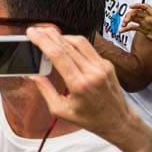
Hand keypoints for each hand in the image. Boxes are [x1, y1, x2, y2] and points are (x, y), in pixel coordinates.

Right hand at [26, 27, 151, 151]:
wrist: (119, 122)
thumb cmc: (91, 119)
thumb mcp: (61, 110)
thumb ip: (45, 90)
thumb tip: (32, 74)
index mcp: (80, 85)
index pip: (58, 55)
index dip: (42, 41)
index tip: (32, 33)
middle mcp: (93, 73)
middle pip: (67, 44)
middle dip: (49, 34)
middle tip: (36, 30)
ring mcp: (102, 67)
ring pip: (79, 42)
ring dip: (61, 36)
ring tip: (48, 35)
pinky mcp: (107, 64)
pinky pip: (87, 47)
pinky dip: (73, 43)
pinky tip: (64, 45)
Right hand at [119, 3, 151, 47]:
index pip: (145, 8)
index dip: (138, 5)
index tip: (130, 7)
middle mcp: (149, 19)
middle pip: (136, 13)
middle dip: (129, 15)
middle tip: (126, 21)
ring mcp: (146, 25)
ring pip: (133, 20)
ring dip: (127, 21)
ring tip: (123, 26)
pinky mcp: (144, 31)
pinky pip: (134, 28)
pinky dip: (127, 29)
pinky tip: (122, 30)